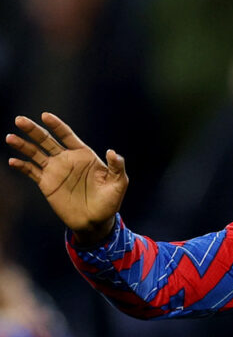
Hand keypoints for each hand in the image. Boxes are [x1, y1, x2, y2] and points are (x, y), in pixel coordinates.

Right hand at [6, 113, 126, 243]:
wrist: (96, 221)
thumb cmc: (110, 201)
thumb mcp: (119, 183)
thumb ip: (116, 166)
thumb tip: (112, 152)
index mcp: (83, 154)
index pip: (67, 135)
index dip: (56, 125)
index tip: (45, 116)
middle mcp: (67, 159)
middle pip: (47, 140)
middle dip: (33, 130)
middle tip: (19, 120)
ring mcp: (55, 170)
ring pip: (35, 153)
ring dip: (23, 145)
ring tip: (10, 137)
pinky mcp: (47, 184)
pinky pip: (31, 172)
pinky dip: (22, 166)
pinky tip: (13, 161)